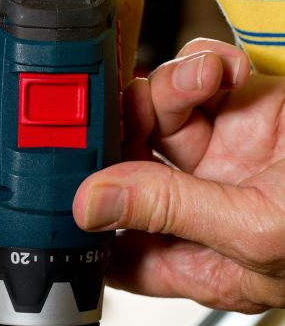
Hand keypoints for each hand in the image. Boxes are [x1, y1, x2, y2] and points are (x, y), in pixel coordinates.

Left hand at [73, 39, 284, 312]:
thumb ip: (170, 211)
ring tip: (205, 81)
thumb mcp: (259, 228)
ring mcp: (226, 154)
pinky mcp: (250, 107)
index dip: (85, 220)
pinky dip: (206, 66)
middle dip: (123, 133)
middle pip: (127, 167)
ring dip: (170, 88)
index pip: (118, 249)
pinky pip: (201, 78)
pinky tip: (229, 73)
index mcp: (202, 259)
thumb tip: (91, 206)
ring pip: (159, 113)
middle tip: (134, 111)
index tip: (66, 183)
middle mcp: (204, 206)